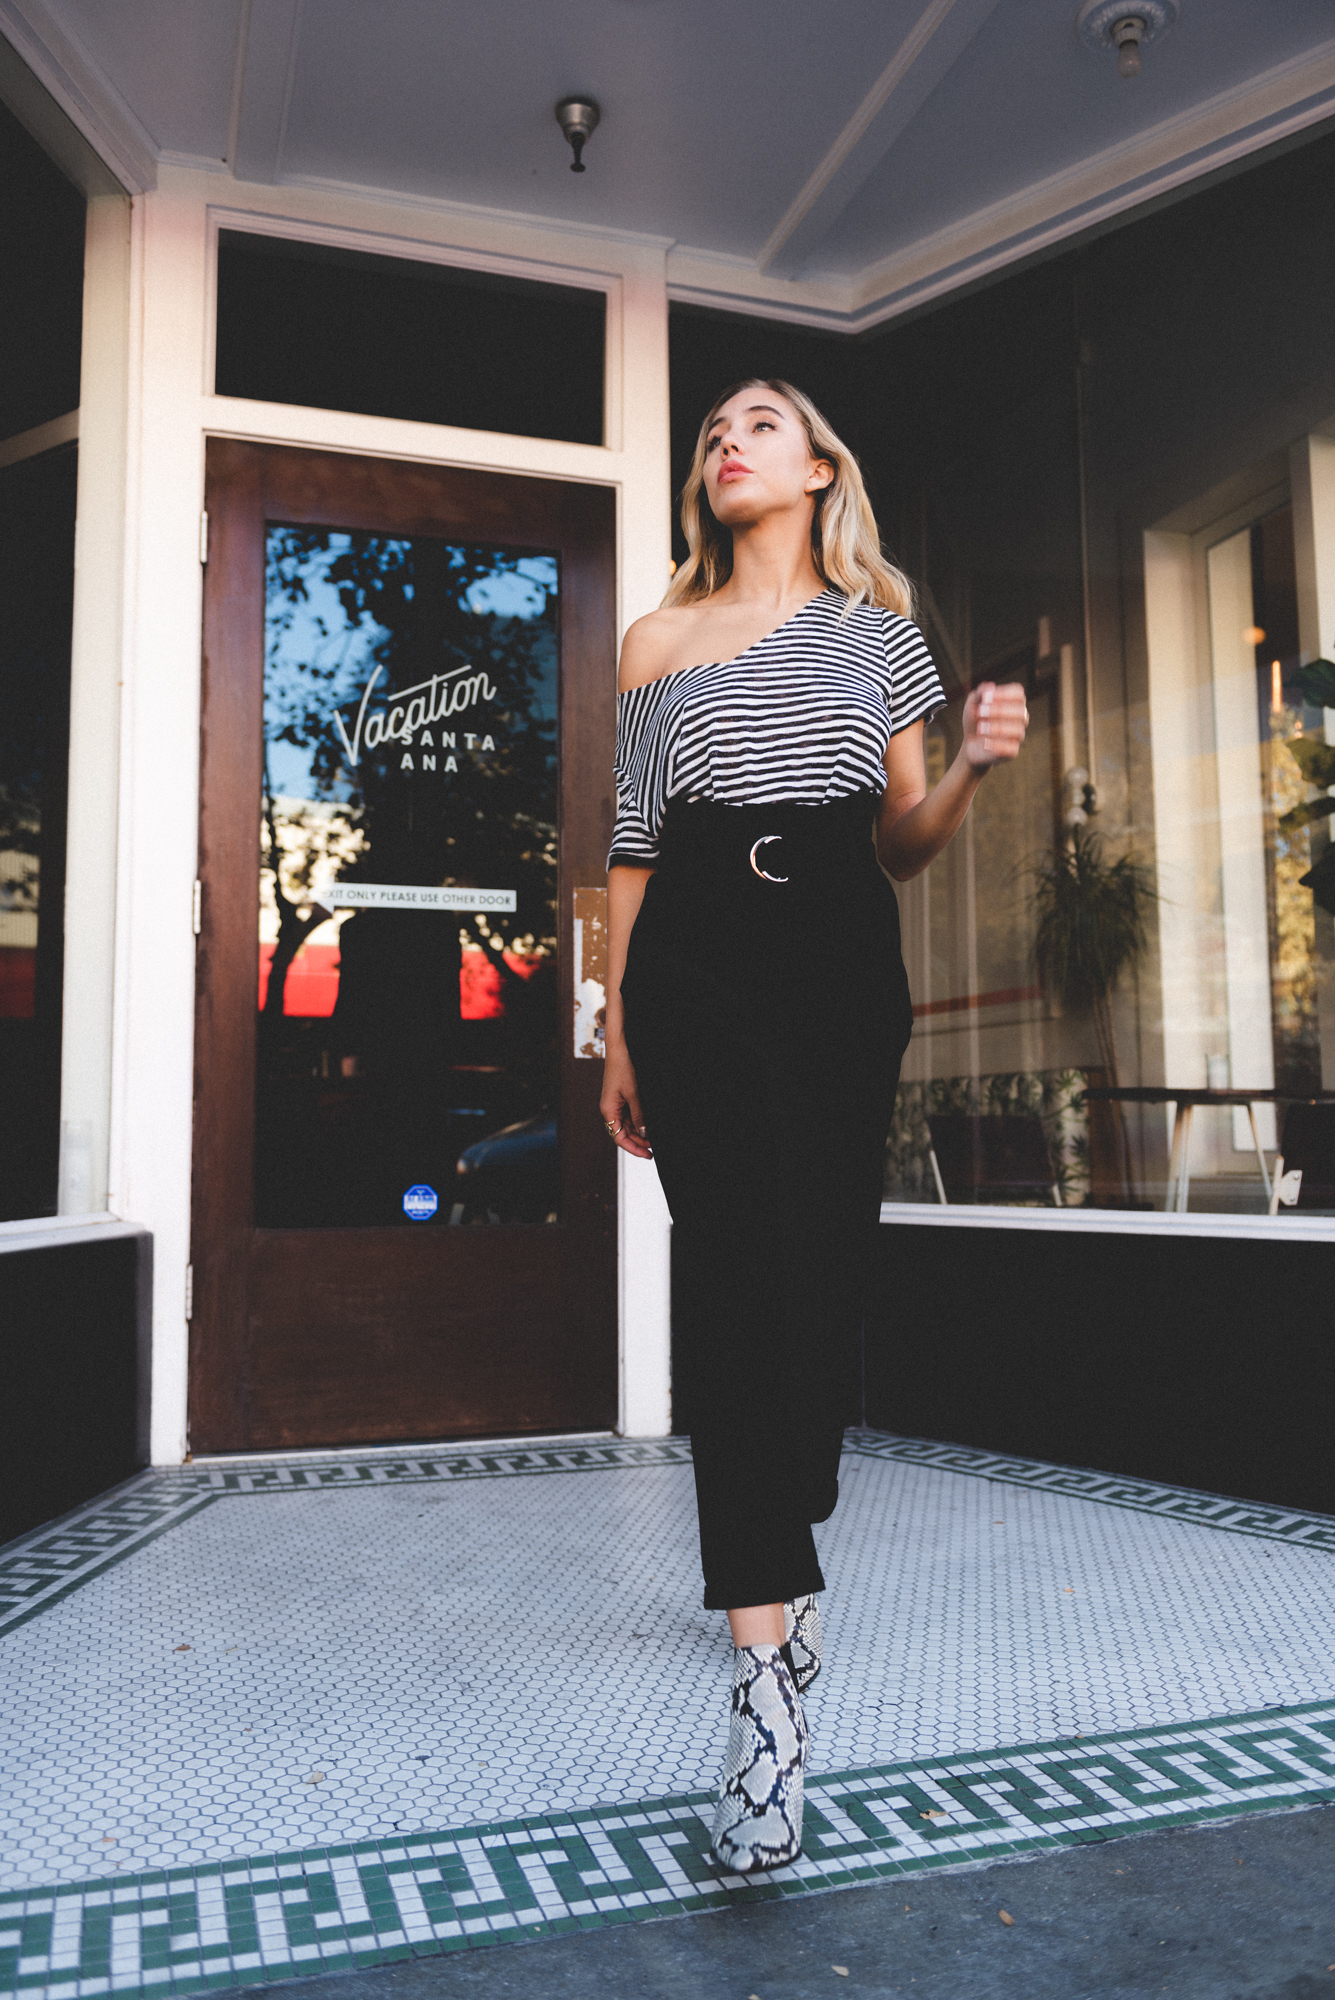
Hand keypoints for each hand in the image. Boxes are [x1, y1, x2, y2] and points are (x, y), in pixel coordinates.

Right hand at [600, 1043, 651, 1157]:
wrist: (621, 1047)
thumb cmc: (623, 1066)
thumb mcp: (634, 1093)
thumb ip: (639, 1115)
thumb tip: (644, 1133)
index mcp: (608, 1110)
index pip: (619, 1137)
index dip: (633, 1148)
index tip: (648, 1154)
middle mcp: (610, 1109)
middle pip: (624, 1133)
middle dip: (639, 1142)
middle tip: (654, 1148)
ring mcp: (616, 1104)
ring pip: (628, 1125)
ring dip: (640, 1132)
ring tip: (654, 1138)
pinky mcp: (622, 1098)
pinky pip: (630, 1115)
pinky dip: (640, 1121)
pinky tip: (650, 1125)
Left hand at [962, 680, 1028, 771]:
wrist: (970, 744)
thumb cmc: (975, 720)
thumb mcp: (972, 704)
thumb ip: (979, 693)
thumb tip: (989, 686)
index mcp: (1014, 703)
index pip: (1018, 693)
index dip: (1004, 693)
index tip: (985, 698)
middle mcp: (1020, 718)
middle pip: (1020, 711)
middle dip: (999, 710)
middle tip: (979, 712)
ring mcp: (1018, 735)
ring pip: (1018, 731)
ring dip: (998, 728)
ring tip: (979, 729)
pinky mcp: (1013, 751)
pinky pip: (1012, 749)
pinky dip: (998, 745)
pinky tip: (984, 742)